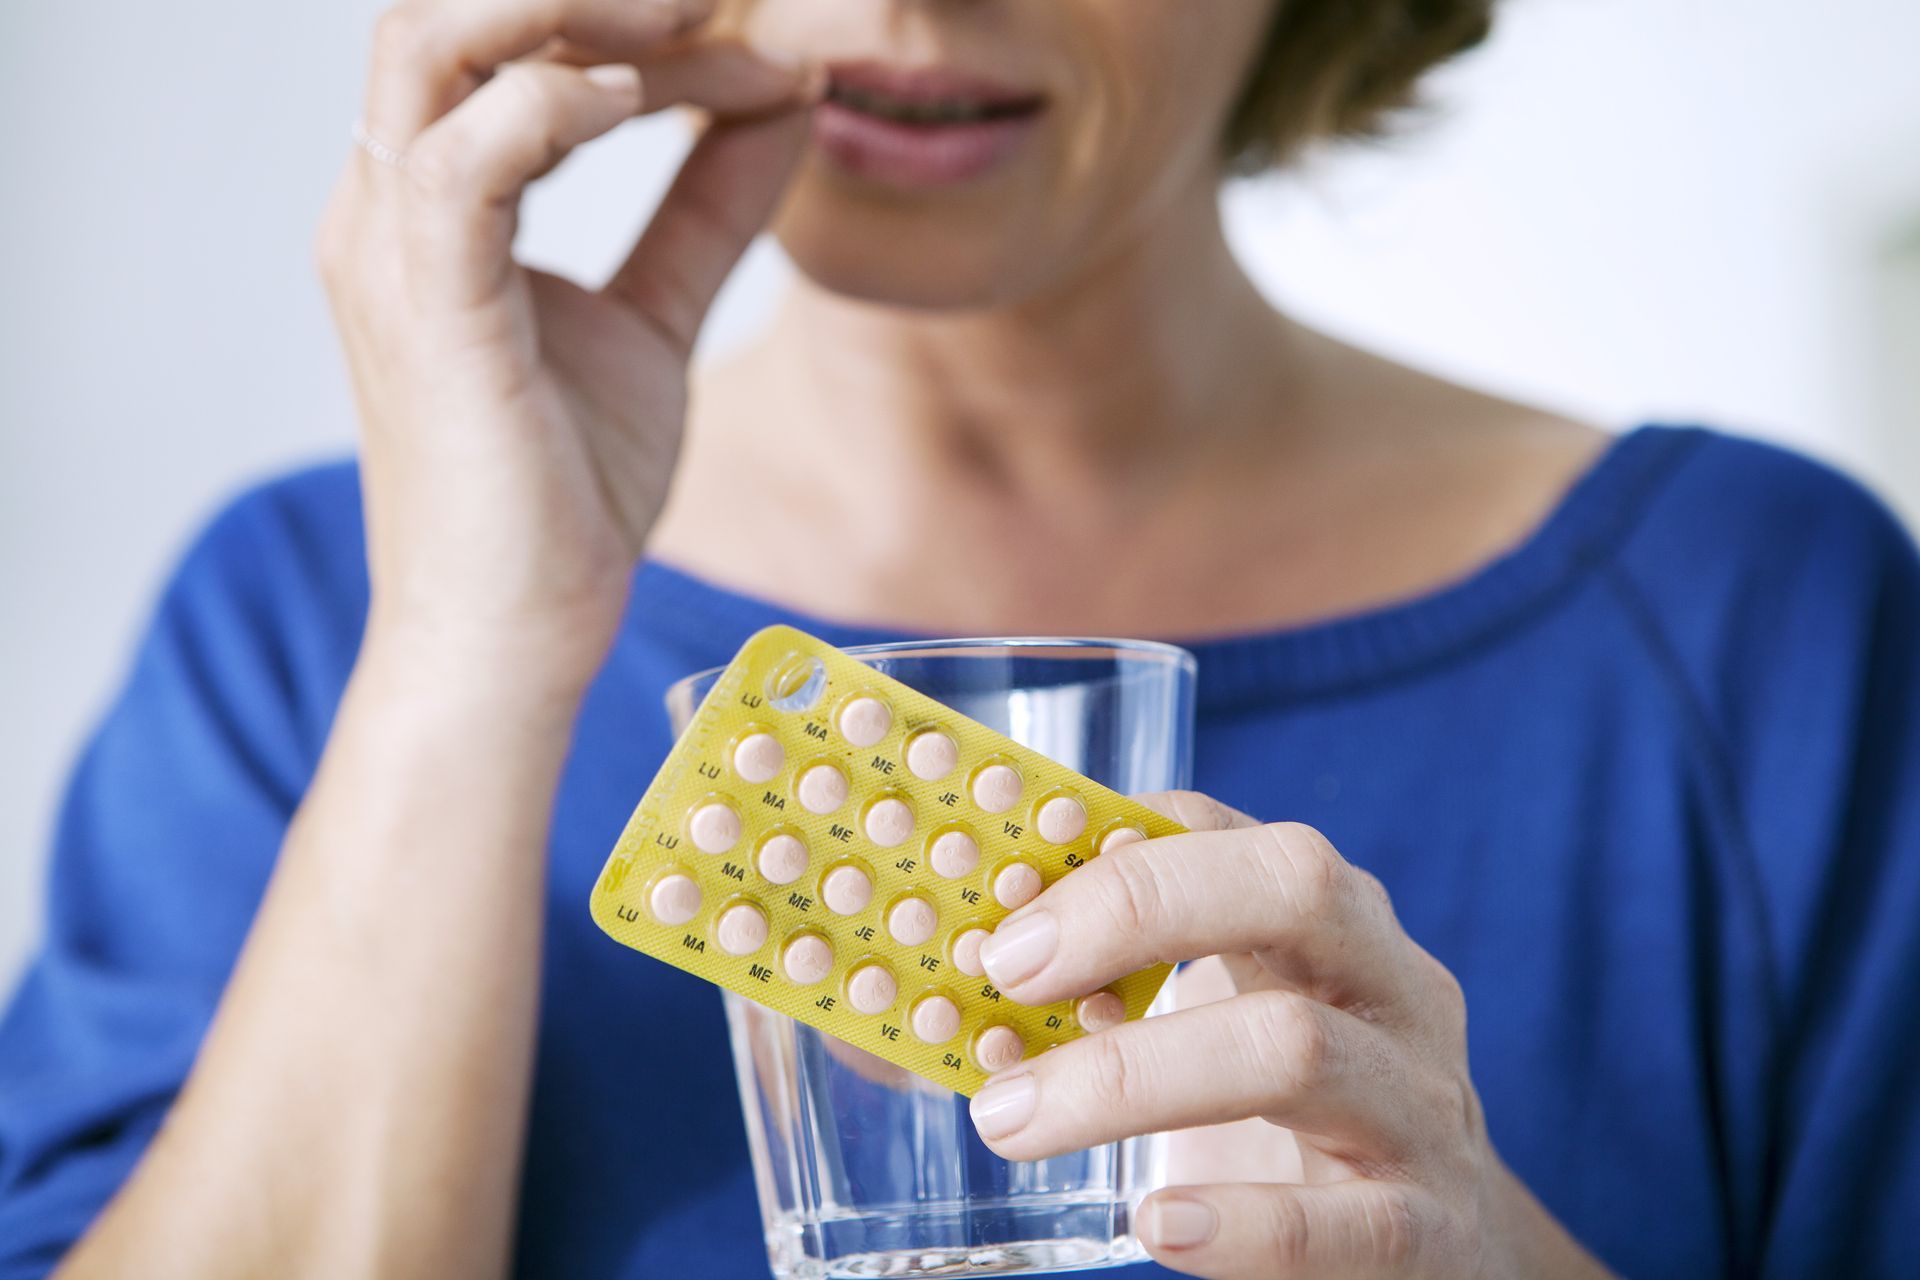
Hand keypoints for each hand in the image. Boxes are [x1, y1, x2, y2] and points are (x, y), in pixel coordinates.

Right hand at [317, 0, 820, 696]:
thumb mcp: (656, 319)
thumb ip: (704, 210)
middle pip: (448, 12)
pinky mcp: (427, 312)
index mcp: (430, 205)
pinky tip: (640, 109)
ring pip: (434, 45)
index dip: (629, 23)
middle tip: (713, 4)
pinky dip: (552, 107)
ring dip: (572, 14)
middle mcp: (388, 208)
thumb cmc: (564, 493)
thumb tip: (783, 105)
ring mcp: (391, 253)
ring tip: (692, 29)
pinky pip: (461, 160)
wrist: (515, 635)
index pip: (500, 44)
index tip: (761, 52)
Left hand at [968, 792, 1613, 1279]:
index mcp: (1325, 921)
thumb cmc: (1289, 1119)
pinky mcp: (1430, 1227)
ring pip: (1296, 1048)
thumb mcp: (1213, 1026)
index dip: (1106, 842)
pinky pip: (1345, 1221)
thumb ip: (1086, 1004)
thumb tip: (894, 1017)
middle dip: (1135, 911)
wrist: (1450, 1252)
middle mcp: (1390, 986)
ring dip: (1129, 1077)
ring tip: (1010, 1119)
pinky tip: (1156, 1225)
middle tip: (1006, 972)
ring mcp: (1421, 1103)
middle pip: (1295, 886)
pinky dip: (1242, 1225)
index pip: (1224, 828)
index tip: (998, 887)